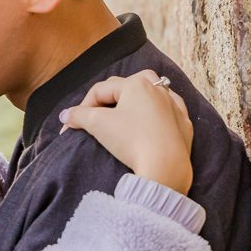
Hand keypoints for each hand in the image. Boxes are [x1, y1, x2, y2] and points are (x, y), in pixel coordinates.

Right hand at [60, 70, 194, 193]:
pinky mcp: (185, 124)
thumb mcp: (98, 125)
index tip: (73, 124)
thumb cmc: (132, 141)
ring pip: (153, 94)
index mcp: (136, 83)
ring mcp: (174, 106)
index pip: (101, 90)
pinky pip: (170, 112)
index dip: (83, 106)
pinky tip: (154, 120)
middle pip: (127, 85)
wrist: (165, 167)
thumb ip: (79, 116)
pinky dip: (159, 113)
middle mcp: (158, 88)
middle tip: (96, 113)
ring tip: (126, 111)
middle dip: (109, 98)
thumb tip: (66, 115)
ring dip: (137, 99)